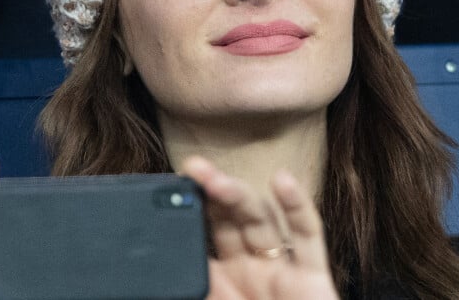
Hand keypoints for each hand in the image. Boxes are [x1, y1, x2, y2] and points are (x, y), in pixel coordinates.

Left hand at [182, 157, 338, 299]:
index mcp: (219, 281)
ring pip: (262, 218)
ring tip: (217, 180)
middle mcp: (249, 267)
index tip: (170, 186)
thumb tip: (144, 283)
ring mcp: (281, 267)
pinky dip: (298, 205)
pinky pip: (308, 234)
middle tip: (192, 170)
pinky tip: (283, 182)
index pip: (202, 233)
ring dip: (240, 195)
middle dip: (211, 192)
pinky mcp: (314, 274)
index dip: (189, 207)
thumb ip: (184, 293)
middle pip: (230, 218)